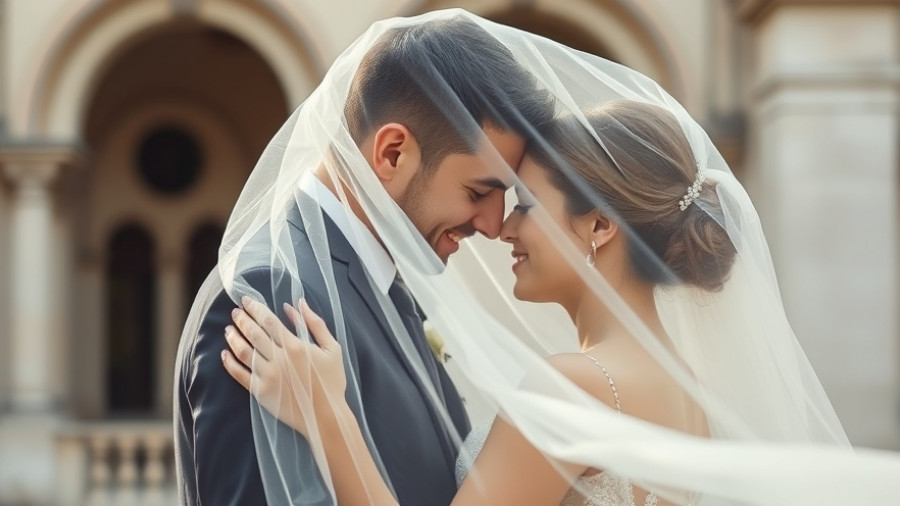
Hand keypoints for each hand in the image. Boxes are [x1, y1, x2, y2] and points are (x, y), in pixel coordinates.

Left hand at [221, 297, 346, 435]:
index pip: (269, 321)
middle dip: (242, 319)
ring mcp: (268, 377)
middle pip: (253, 333)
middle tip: (235, 312)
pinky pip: (239, 375)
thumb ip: (315, 324)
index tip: (246, 300)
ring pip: (243, 352)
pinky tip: (225, 354)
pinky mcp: (261, 392)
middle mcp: (279, 359)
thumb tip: (297, 303)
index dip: (255, 308)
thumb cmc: (332, 382)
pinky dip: (229, 363)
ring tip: (228, 329)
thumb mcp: (332, 349)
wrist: (326, 416)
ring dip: (233, 338)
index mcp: (296, 346)